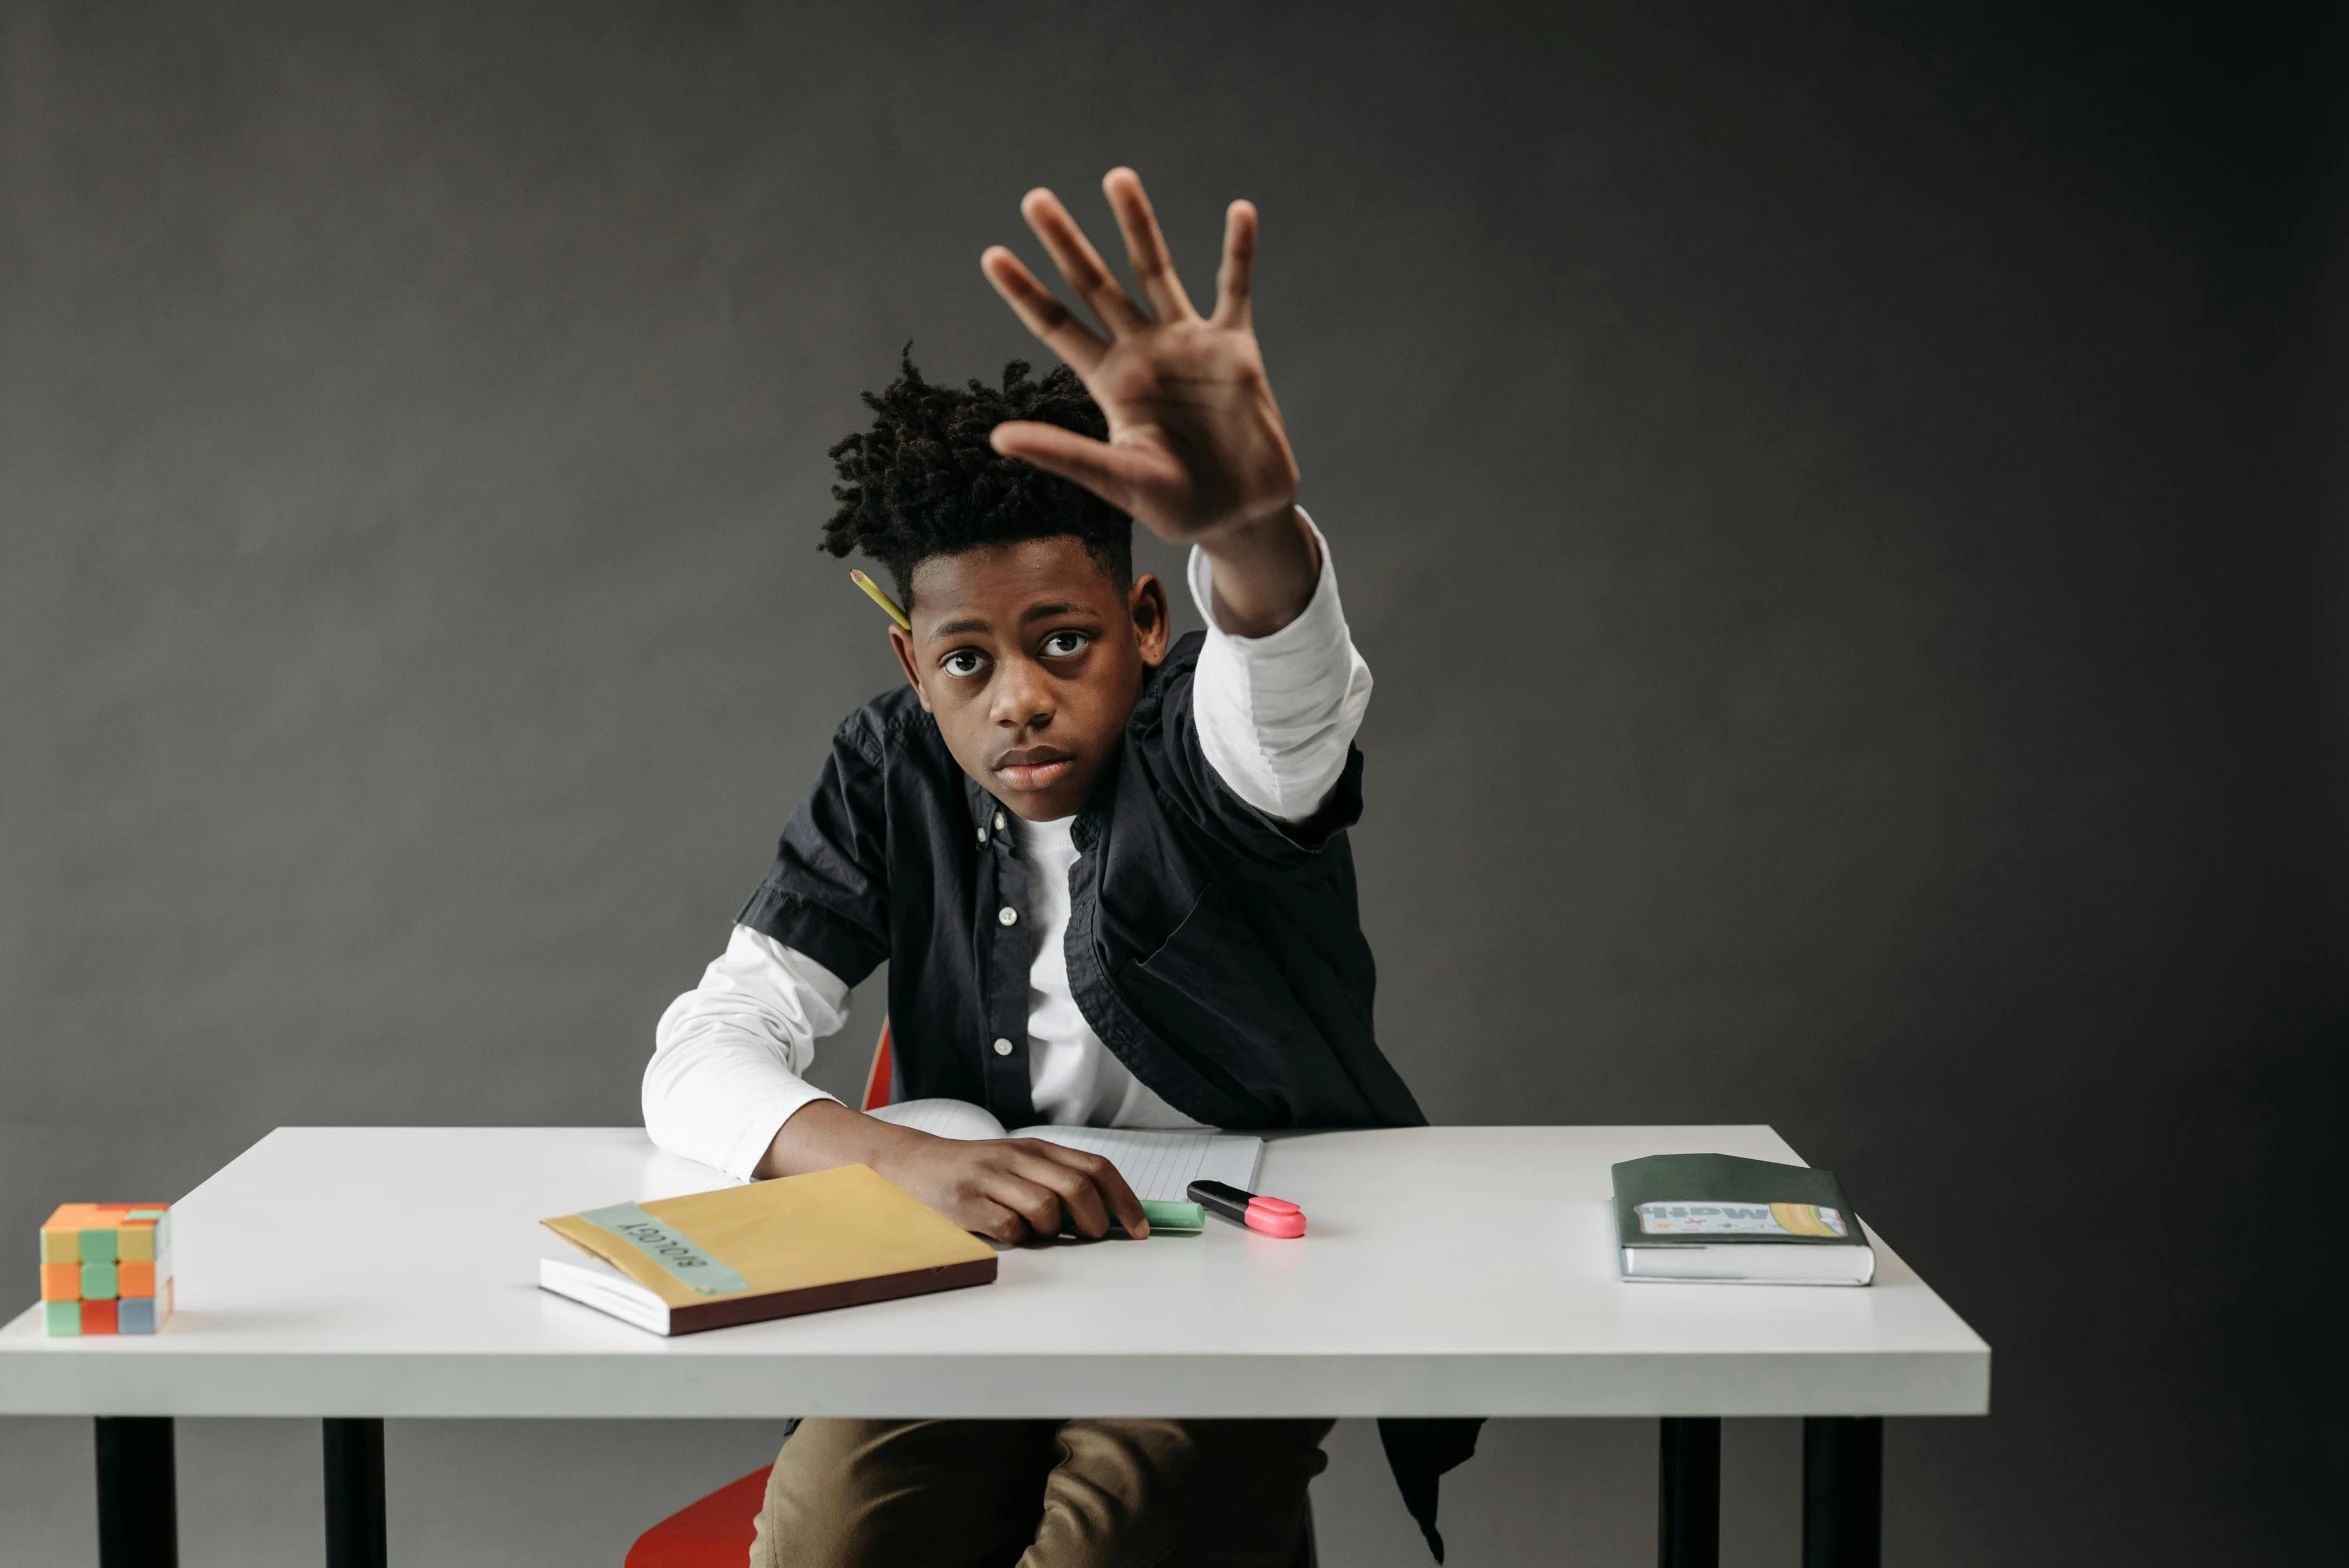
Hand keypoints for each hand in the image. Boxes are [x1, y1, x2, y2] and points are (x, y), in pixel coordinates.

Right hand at [876, 1133, 1150, 1244]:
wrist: (913, 1163)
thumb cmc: (974, 1170)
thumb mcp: (1019, 1165)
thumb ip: (1057, 1180)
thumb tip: (1108, 1214)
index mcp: (1038, 1149)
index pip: (1096, 1168)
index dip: (1124, 1200)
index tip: (1139, 1228)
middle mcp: (1018, 1158)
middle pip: (1078, 1188)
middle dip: (1096, 1221)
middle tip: (1092, 1237)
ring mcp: (992, 1178)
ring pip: (1046, 1208)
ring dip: (1052, 1231)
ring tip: (1038, 1232)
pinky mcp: (968, 1202)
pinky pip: (1010, 1228)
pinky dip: (1018, 1238)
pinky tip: (1007, 1233)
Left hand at [983, 169, 1316, 634]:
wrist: (1242, 515)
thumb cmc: (1176, 505)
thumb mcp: (1115, 479)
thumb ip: (1063, 453)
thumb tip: (998, 437)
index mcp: (1107, 380)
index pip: (1056, 325)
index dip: (1024, 291)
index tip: (992, 254)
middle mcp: (1142, 351)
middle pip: (1095, 284)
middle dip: (1066, 243)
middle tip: (1034, 198)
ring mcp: (1187, 344)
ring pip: (1155, 270)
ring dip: (1137, 224)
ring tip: (1116, 177)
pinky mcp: (1235, 348)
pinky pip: (1235, 289)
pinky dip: (1239, 251)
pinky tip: (1240, 211)